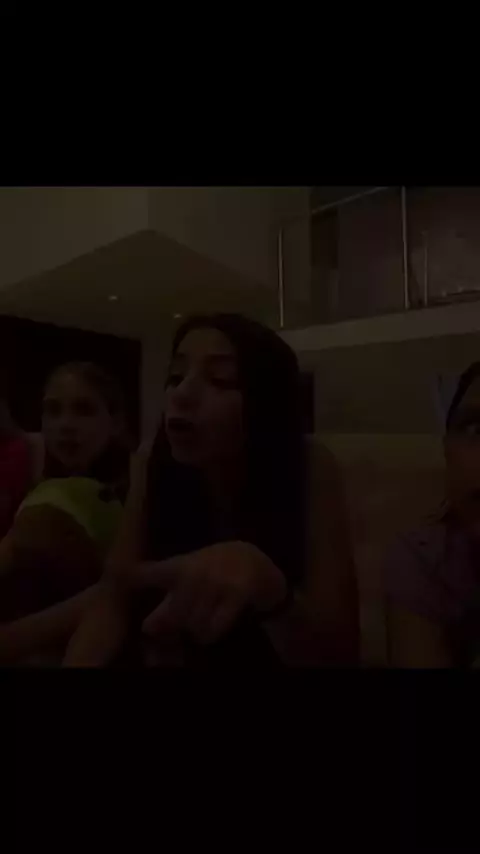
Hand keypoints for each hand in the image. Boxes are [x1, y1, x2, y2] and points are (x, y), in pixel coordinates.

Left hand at [137, 541, 286, 644]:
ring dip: (195, 631)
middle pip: (171, 616)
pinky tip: (213, 626)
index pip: (146, 572)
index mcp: (177, 567)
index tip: (112, 576)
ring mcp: (216, 580)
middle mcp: (194, 571)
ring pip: (192, 625)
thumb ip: (165, 604)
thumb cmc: (212, 571)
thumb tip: (148, 630)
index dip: (127, 575)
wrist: (253, 561)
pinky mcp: (236, 592)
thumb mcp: (186, 577)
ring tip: (200, 622)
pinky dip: (211, 633)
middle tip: (180, 627)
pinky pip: (214, 627)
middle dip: (172, 628)